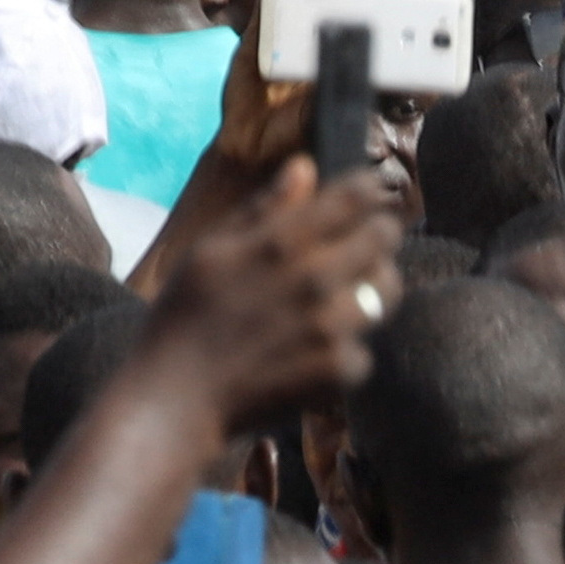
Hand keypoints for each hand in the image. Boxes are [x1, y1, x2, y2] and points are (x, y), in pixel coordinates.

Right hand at [140, 162, 399, 436]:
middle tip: (354, 245)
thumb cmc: (183, 315)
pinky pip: (366, 343)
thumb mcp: (210, 250)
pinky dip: (344, 345)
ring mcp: (334, 327)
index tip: (364, 192)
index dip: (366, 188)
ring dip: (370, 286)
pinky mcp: (344, 369)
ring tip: (337, 296)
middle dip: (374, 234)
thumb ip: (263, 208)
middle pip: (384, 238)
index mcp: (279, 243)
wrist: (178, 396)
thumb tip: (305, 167)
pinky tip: (310, 349)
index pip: (355, 198)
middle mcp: (315, 280)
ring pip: (386, 289)